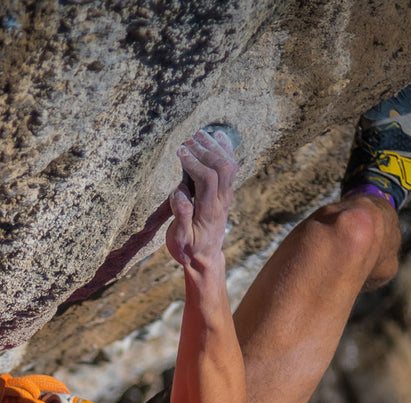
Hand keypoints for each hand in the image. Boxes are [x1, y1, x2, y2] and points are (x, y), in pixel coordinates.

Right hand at [165, 129, 236, 270]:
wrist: (205, 259)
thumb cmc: (188, 249)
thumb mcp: (179, 240)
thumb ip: (181, 216)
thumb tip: (180, 194)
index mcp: (209, 211)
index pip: (207, 179)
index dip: (194, 163)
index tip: (179, 152)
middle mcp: (222, 201)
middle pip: (222, 167)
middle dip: (205, 150)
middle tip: (187, 141)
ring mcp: (227, 196)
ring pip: (229, 164)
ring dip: (214, 147)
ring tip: (198, 135)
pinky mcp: (226, 193)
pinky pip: (231, 167)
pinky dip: (225, 149)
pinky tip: (217, 136)